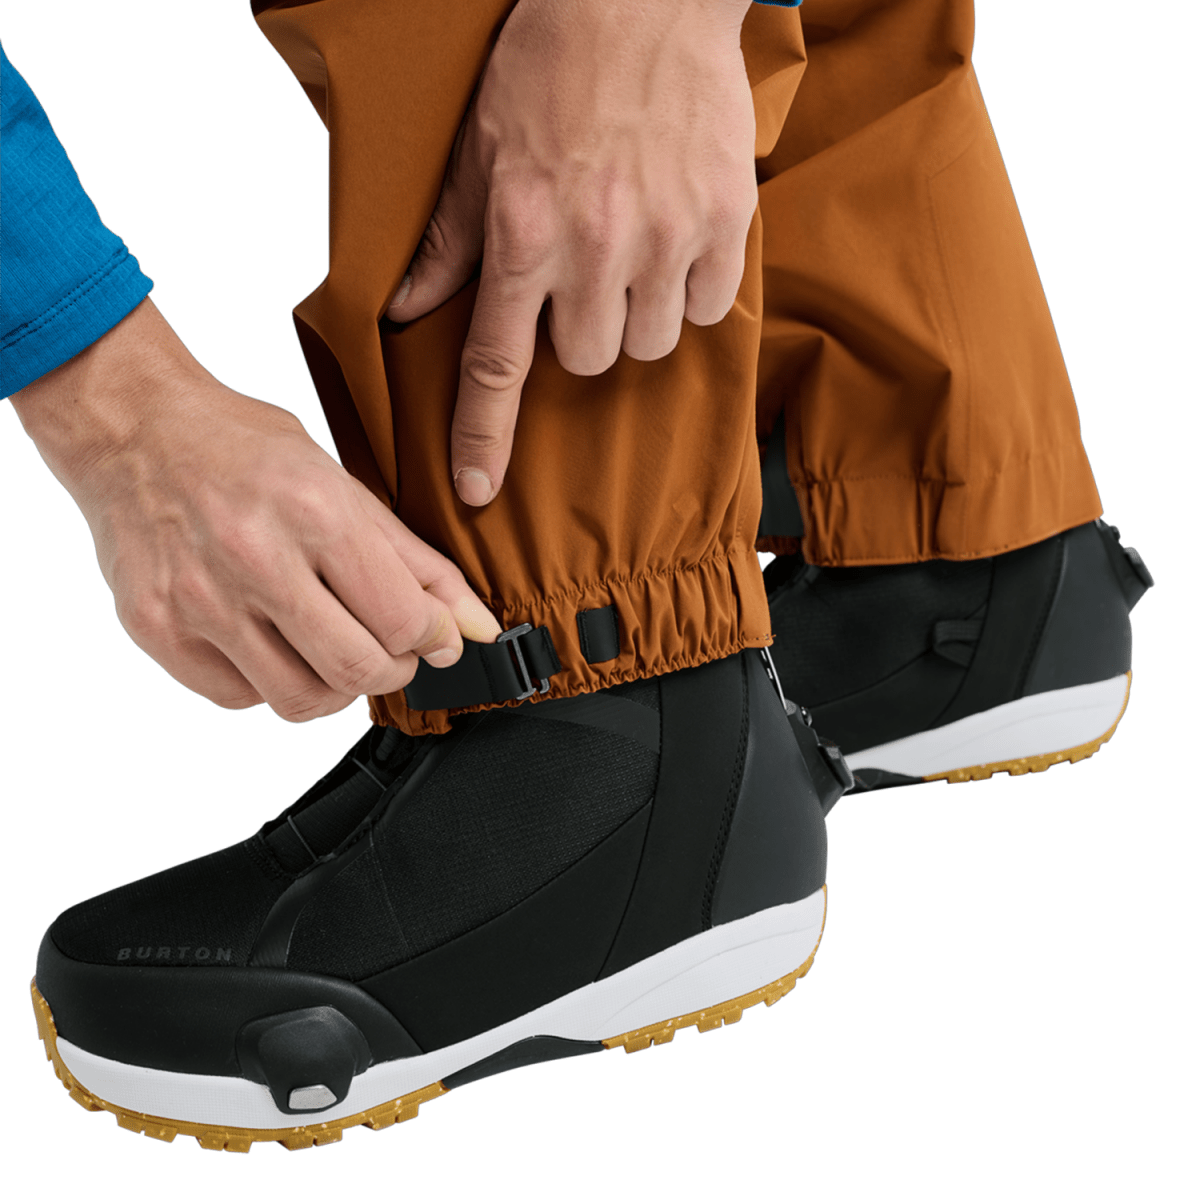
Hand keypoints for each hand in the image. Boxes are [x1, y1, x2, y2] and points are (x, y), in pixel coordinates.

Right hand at [11, 300, 500, 720]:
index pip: (402, 620)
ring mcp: (199, 600)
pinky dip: (269, 682)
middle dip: (392, 670)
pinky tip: (271, 642)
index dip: (433, 640)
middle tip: (389, 649)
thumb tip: (473, 626)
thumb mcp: (343, 484)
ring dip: (334, 685)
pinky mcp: (157, 629)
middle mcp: (254, 559)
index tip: (434, 638)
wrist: (133, 428)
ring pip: (299, 699)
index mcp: (313, 512)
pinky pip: (239, 698)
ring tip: (331, 647)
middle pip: (355, 670)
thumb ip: (414, 561)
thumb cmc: (243, 448)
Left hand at [388, 0, 756, 506]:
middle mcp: (595, 244)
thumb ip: (448, 242)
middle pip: (587, 362)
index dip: (483, 436)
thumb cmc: (552, 64)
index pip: (496, 362)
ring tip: (630, 255)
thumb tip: (403, 308)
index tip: (475, 491)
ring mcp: (667, 235)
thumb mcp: (478, 151)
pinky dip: (691, 291)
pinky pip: (708, 307)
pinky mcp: (724, 220)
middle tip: (581, 282)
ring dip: (635, 316)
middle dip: (579, 336)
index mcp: (524, 232)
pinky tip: (675, 243)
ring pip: (651, 342)